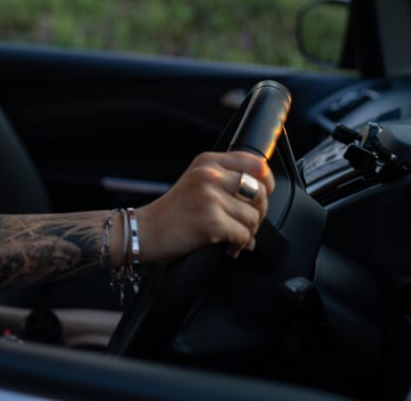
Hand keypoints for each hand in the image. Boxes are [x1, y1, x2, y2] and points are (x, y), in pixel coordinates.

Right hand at [135, 151, 273, 263]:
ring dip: (248, 233)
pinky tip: (227, 247)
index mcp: (207, 162)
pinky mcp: (211, 220)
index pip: (256, 164)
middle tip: (245, 225)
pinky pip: (244, 235)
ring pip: (254, 217)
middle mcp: (209, 174)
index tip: (259, 198)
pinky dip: (239, 245)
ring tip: (232, 238)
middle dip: (258, 214)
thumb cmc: (172, 212)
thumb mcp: (196, 182)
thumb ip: (224, 180)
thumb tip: (263, 193)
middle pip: (260, 192)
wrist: (144, 231)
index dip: (266, 183)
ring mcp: (210, 197)